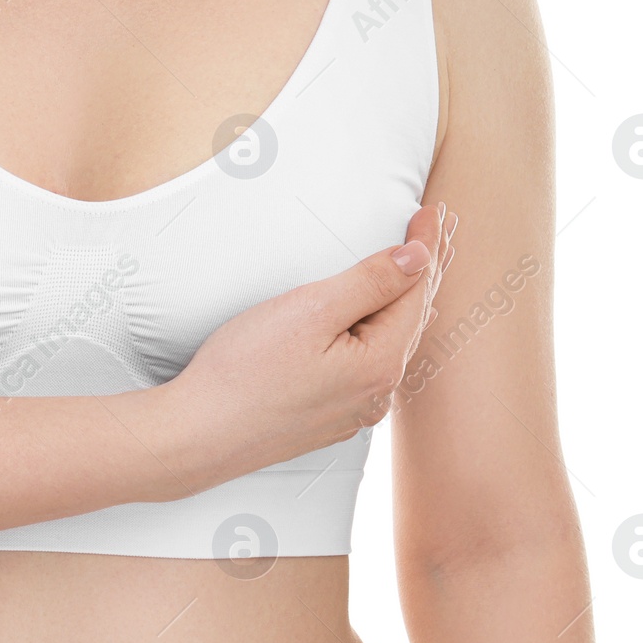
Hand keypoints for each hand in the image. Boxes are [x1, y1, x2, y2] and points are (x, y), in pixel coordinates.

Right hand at [157, 201, 455, 491]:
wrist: (200, 433)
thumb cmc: (245, 371)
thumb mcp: (310, 311)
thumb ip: (369, 283)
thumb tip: (418, 259)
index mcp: (380, 363)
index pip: (416, 290)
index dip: (427, 245)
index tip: (434, 209)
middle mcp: (377, 393)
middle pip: (412, 316)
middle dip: (427, 269)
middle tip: (442, 227)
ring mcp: (354, 409)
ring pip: (392, 341)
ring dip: (406, 299)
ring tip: (420, 266)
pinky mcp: (330, 415)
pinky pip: (371, 361)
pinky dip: (382, 328)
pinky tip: (380, 320)